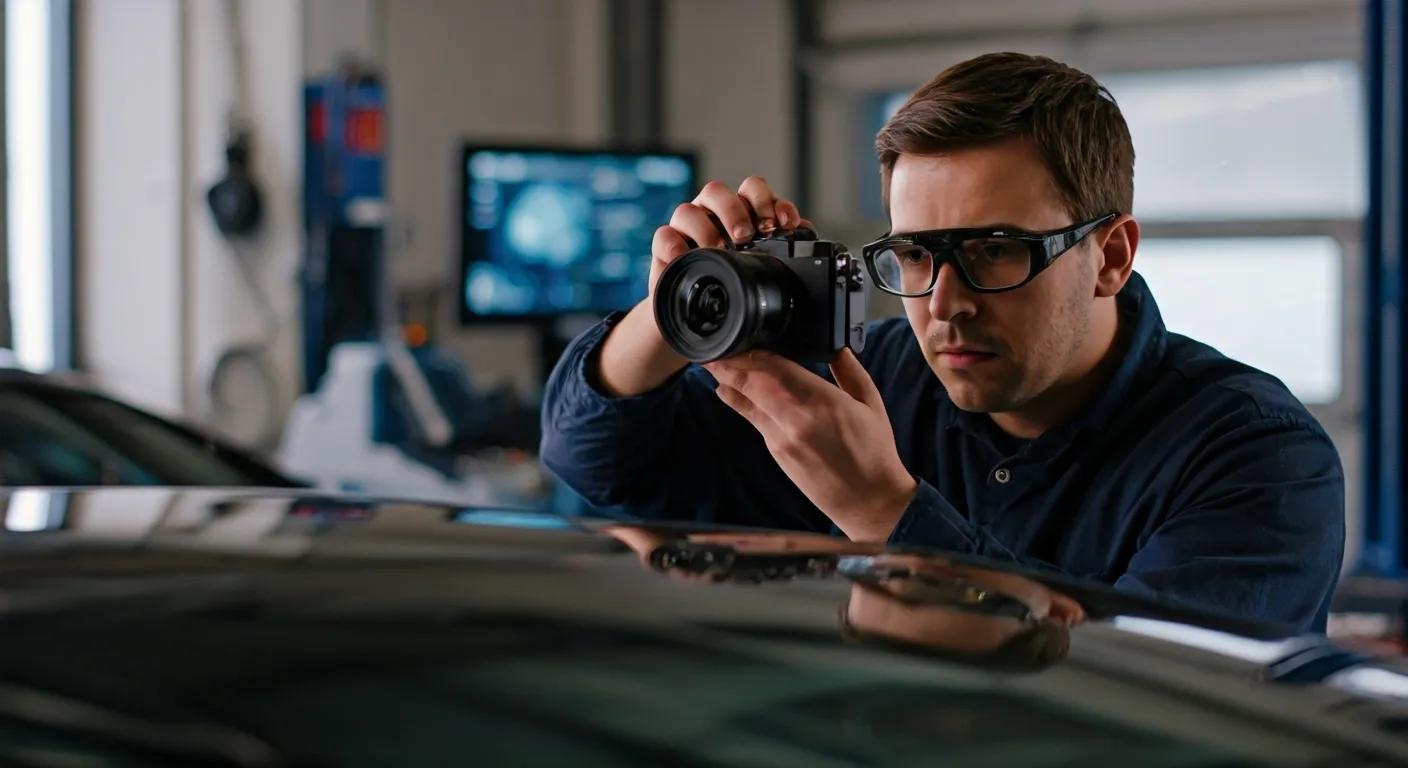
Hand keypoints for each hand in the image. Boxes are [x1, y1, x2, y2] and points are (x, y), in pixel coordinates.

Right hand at [648, 176, 809, 299]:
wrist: (699, 314)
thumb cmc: (734, 280)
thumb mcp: (761, 264)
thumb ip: (781, 246)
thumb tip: (807, 234)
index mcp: (739, 212)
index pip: (752, 190)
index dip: (768, 200)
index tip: (784, 222)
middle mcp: (711, 214)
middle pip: (717, 191)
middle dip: (735, 210)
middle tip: (747, 235)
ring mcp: (686, 229)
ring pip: (688, 210)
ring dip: (706, 228)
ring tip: (719, 250)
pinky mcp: (666, 248)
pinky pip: (664, 236)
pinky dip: (676, 245)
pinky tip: (690, 258)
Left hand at [704, 348, 917, 541]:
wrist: (868, 500)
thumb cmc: (873, 451)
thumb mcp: (870, 403)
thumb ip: (849, 370)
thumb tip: (837, 346)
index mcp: (823, 402)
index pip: (777, 369)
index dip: (754, 353)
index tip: (741, 340)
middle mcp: (797, 420)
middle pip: (754, 384)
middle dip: (731, 366)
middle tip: (715, 350)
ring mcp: (783, 439)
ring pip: (748, 403)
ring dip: (728, 383)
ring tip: (712, 366)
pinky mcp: (777, 453)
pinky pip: (755, 421)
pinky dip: (740, 403)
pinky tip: (729, 392)